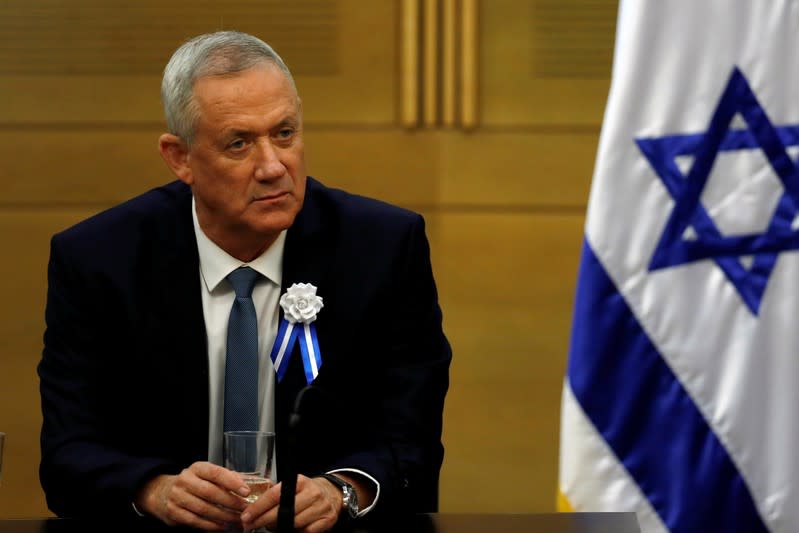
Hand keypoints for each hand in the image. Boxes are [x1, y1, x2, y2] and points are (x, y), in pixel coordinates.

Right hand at [135, 461, 249, 529]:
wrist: (162, 492)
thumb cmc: (193, 483)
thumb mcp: (207, 475)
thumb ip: (227, 477)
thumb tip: (249, 482)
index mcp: (197, 468)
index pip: (216, 473)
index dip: (232, 482)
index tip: (246, 491)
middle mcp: (185, 480)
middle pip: (211, 492)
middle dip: (231, 502)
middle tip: (245, 509)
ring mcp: (177, 496)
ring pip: (204, 508)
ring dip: (223, 516)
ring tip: (237, 520)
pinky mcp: (173, 512)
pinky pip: (195, 521)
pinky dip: (211, 525)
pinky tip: (222, 526)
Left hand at [241, 474, 339, 532]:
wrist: (332, 493)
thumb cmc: (306, 492)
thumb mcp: (293, 487)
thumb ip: (276, 496)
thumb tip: (253, 512)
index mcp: (300, 482)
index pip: (275, 495)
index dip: (258, 507)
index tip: (246, 516)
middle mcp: (312, 493)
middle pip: (283, 511)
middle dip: (263, 520)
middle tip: (251, 525)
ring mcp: (321, 507)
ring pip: (294, 523)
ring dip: (279, 528)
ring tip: (271, 526)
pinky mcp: (327, 520)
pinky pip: (306, 532)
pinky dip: (296, 532)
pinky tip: (291, 528)